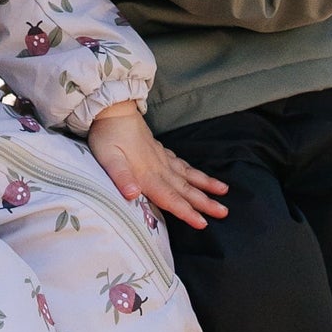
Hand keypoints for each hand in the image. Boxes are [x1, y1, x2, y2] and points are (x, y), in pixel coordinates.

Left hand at [86, 101, 227, 230]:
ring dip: (206, 185)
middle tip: (224, 212)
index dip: (186, 212)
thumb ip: (121, 177)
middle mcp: (159, 167)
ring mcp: (161, 158)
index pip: (170, 197)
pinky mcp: (159, 150)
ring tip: (224, 191)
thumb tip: (133, 195)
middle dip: (205, 202)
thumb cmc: (107, 135)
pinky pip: (181, 164)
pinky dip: (193, 171)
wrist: (112, 108)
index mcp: (147, 174)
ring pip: (188, 175)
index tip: (203, 223)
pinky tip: (199, 176)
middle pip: (185, 189)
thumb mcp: (108, 158)